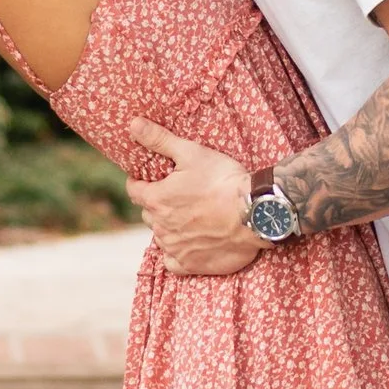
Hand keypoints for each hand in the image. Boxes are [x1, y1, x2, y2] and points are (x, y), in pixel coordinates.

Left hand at [128, 121, 263, 272]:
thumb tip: (133, 124)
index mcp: (156, 199)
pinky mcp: (191, 265)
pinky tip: (190, 243)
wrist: (255, 212)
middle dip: (158, 204)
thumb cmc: (223, 180)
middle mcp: (160, 226)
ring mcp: (174, 248)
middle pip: (148, 213)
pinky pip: (172, 262)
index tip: (154, 179)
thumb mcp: (191, 152)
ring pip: (161, 236)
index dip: (142, 182)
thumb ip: (159, 139)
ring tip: (191, 217)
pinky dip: (177, 253)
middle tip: (180, 196)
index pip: (134, 190)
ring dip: (169, 227)